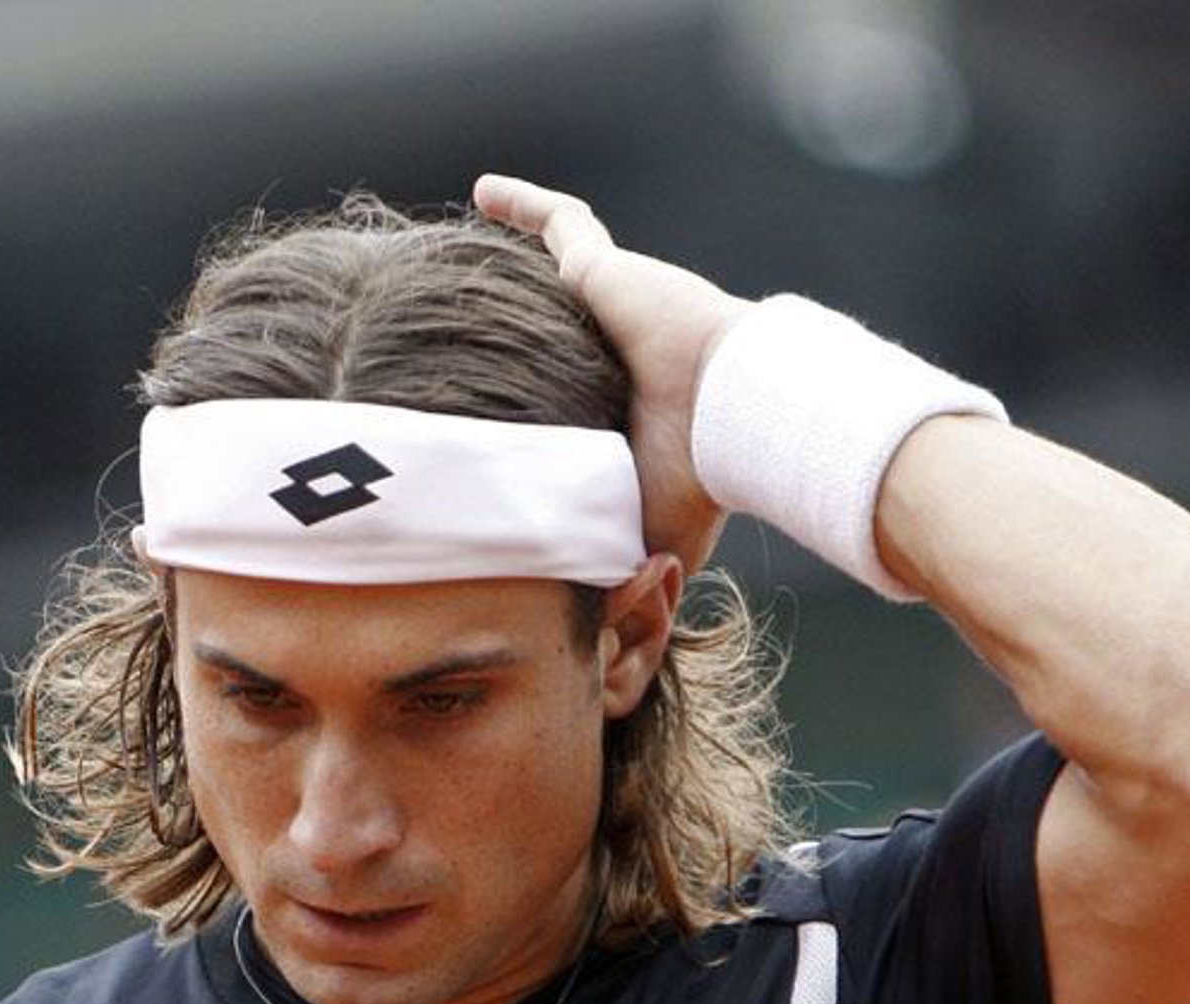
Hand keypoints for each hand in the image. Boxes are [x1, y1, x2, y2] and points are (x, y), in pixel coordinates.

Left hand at [473, 173, 747, 575]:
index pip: (566, 402)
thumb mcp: (640, 539)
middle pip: (552, 340)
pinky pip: (561, 225)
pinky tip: (483, 192)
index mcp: (618, 416)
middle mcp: (610, 359)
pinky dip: (525, 206)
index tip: (486, 424)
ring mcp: (610, 309)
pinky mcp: (606, 270)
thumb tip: (596, 627)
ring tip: (457, 263)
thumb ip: (612, 568)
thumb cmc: (697, 487)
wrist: (731, 421)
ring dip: (515, 267)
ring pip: (552, 277)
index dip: (535, 409)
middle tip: (457, 348)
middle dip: (517, 339)